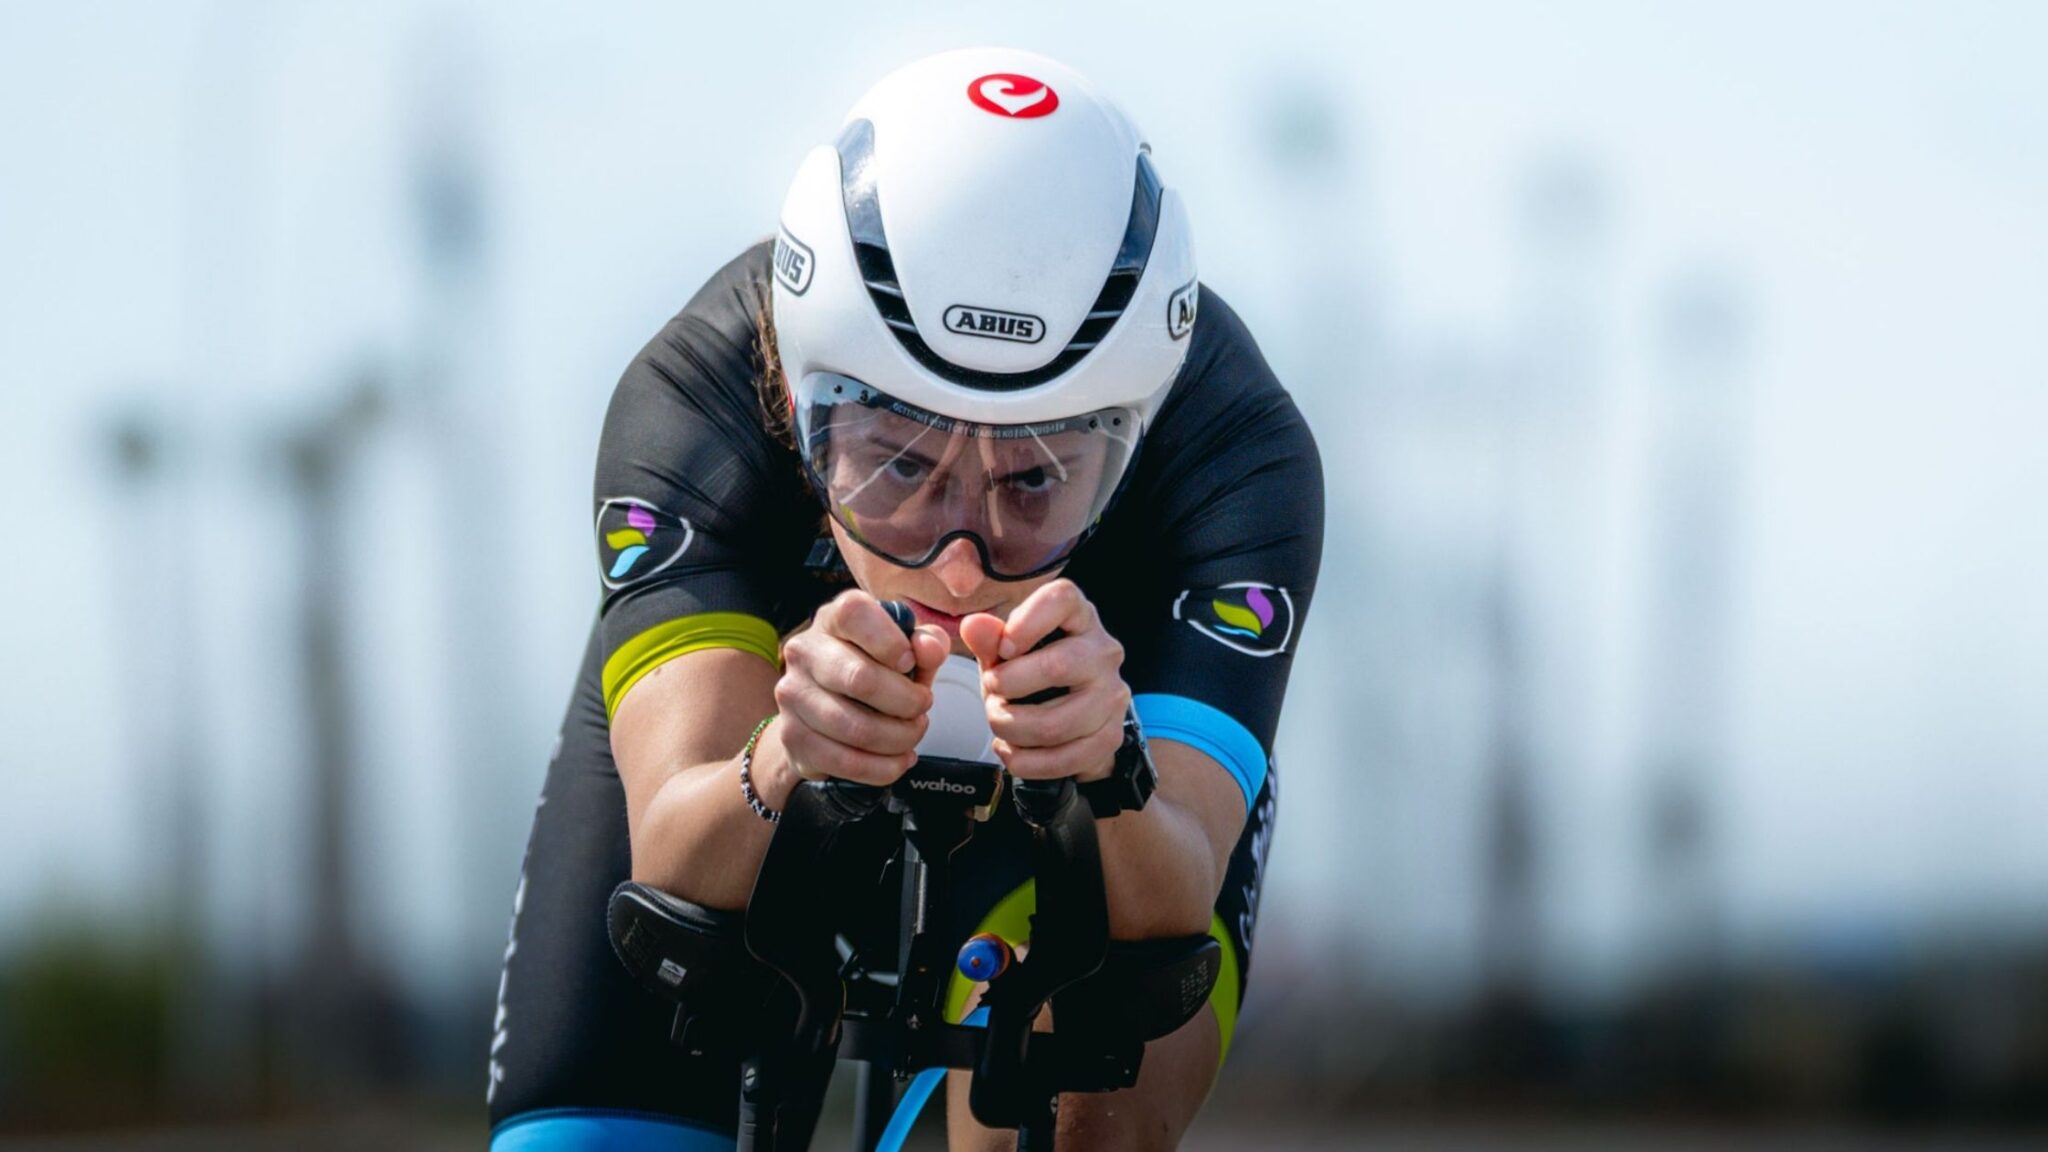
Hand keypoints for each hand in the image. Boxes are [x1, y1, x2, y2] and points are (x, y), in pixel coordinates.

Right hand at [775, 590, 948, 784]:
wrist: (823, 712)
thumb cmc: (873, 671)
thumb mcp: (906, 650)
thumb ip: (927, 644)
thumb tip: (929, 648)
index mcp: (833, 618)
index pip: (855, 614)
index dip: (891, 642)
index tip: (909, 664)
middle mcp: (804, 651)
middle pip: (860, 679)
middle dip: (907, 702)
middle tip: (922, 708)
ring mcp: (793, 695)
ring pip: (856, 728)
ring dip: (900, 738)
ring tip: (912, 733)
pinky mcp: (793, 737)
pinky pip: (847, 762)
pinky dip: (884, 767)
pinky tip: (898, 759)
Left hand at [960, 579, 1128, 783]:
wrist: (1072, 717)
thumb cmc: (1034, 671)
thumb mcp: (1006, 652)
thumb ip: (989, 639)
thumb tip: (973, 626)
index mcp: (1079, 617)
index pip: (1062, 599)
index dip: (1027, 622)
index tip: (1003, 647)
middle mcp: (1103, 652)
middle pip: (1057, 666)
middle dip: (1008, 686)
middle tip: (991, 691)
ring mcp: (1112, 696)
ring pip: (1055, 723)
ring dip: (1012, 728)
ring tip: (998, 722)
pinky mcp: (1110, 736)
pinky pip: (1063, 758)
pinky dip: (1025, 761)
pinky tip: (1010, 749)